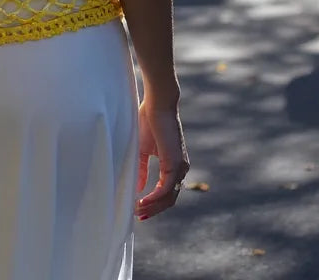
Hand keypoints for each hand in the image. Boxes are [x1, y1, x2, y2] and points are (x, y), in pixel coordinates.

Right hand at [135, 100, 188, 221]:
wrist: (158, 103)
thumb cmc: (149, 121)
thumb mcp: (142, 149)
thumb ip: (142, 169)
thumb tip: (139, 187)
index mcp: (174, 164)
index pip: (168, 192)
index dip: (154, 204)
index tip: (139, 209)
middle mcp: (181, 168)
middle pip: (169, 199)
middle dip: (153, 210)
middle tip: (137, 216)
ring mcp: (180, 167)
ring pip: (169, 197)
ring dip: (153, 207)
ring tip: (137, 210)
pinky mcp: (175, 163)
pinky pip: (165, 189)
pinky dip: (153, 198)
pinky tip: (142, 201)